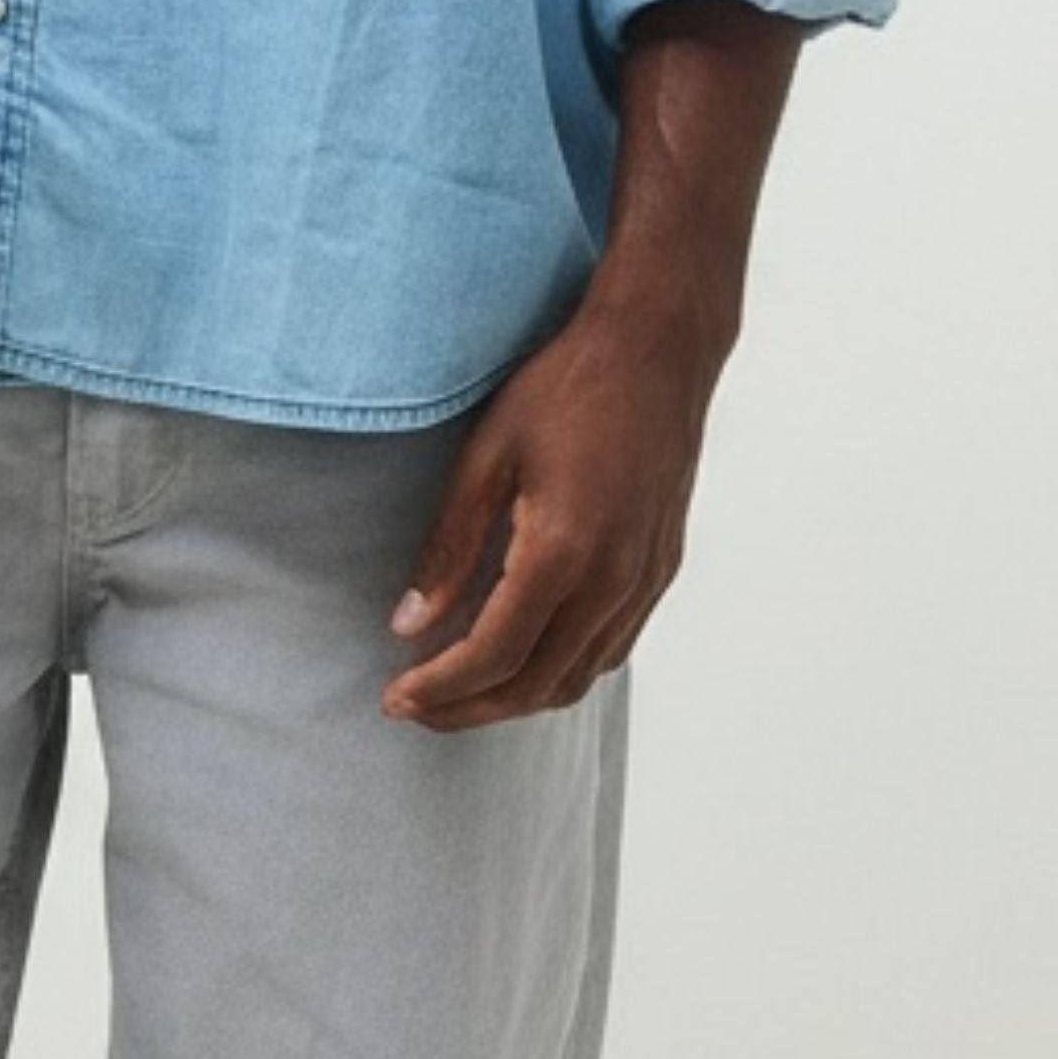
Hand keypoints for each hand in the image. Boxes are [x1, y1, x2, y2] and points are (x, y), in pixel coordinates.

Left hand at [377, 291, 725, 731]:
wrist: (657, 349)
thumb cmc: (568, 387)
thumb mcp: (488, 454)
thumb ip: (448, 546)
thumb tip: (407, 622)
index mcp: (564, 551)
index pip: (494, 656)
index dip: (440, 688)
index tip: (396, 697)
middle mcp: (613, 580)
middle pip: (536, 685)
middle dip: (470, 709)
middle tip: (417, 708)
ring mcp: (644, 581)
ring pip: (578, 678)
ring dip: (517, 697)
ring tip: (461, 690)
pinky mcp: (661, 571)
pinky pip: (612, 649)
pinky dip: (562, 670)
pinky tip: (526, 653)